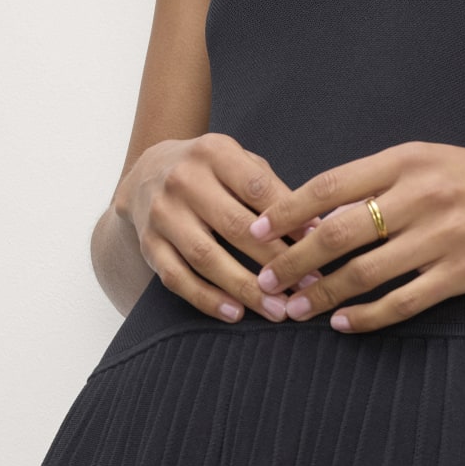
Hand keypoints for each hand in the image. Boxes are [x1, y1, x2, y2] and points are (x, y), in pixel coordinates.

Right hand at [114, 132, 323, 322]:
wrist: (148, 171)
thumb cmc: (211, 171)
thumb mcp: (239, 161)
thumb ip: (273, 190)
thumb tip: (314, 229)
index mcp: (213, 153)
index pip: (257, 188)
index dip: (289, 217)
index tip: (317, 243)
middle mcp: (183, 181)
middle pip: (234, 226)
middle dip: (275, 260)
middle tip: (306, 284)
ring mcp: (162, 214)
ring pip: (205, 257)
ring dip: (245, 287)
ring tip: (277, 308)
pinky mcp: (148, 244)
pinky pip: (177, 278)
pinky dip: (207, 299)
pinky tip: (236, 312)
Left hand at [246, 140, 464, 332]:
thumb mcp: (427, 161)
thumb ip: (377, 180)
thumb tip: (318, 212)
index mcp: (406, 162)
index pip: (330, 185)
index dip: (287, 210)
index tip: (256, 230)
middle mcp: (420, 196)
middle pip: (338, 232)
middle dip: (293, 261)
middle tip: (266, 280)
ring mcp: (441, 237)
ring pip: (364, 273)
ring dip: (322, 294)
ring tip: (295, 310)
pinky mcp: (460, 273)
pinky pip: (402, 301)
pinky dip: (365, 317)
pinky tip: (342, 324)